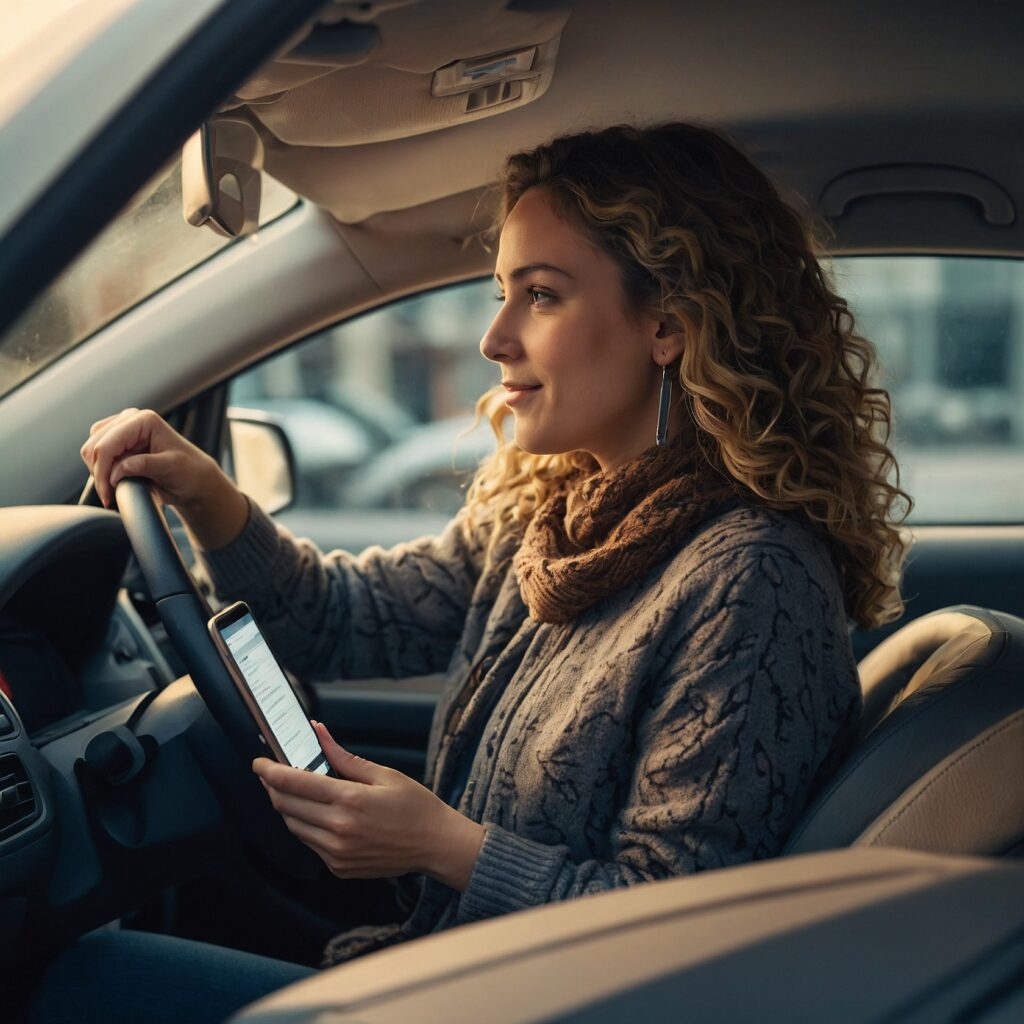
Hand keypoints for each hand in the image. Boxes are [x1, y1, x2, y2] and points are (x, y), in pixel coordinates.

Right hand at [80, 407, 247, 548]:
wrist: (193, 478)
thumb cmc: (188, 471)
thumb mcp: (171, 468)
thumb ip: (144, 465)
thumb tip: (118, 469)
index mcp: (144, 420)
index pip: (107, 444)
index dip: (102, 471)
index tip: (107, 494)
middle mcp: (130, 419)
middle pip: (94, 446)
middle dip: (99, 473)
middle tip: (109, 495)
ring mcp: (122, 428)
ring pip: (91, 449)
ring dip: (98, 472)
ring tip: (112, 489)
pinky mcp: (117, 440)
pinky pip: (96, 454)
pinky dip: (99, 470)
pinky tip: (113, 483)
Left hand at [253, 721, 485, 890]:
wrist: (435, 845)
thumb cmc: (415, 806)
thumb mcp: (383, 774)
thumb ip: (343, 756)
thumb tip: (318, 732)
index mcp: (349, 800)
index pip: (294, 783)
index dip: (269, 771)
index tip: (259, 762)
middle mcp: (339, 829)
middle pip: (285, 806)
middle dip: (273, 787)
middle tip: (273, 774)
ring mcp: (337, 853)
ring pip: (294, 826)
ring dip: (289, 808)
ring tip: (300, 792)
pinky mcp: (339, 867)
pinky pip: (310, 844)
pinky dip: (307, 827)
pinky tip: (322, 815)